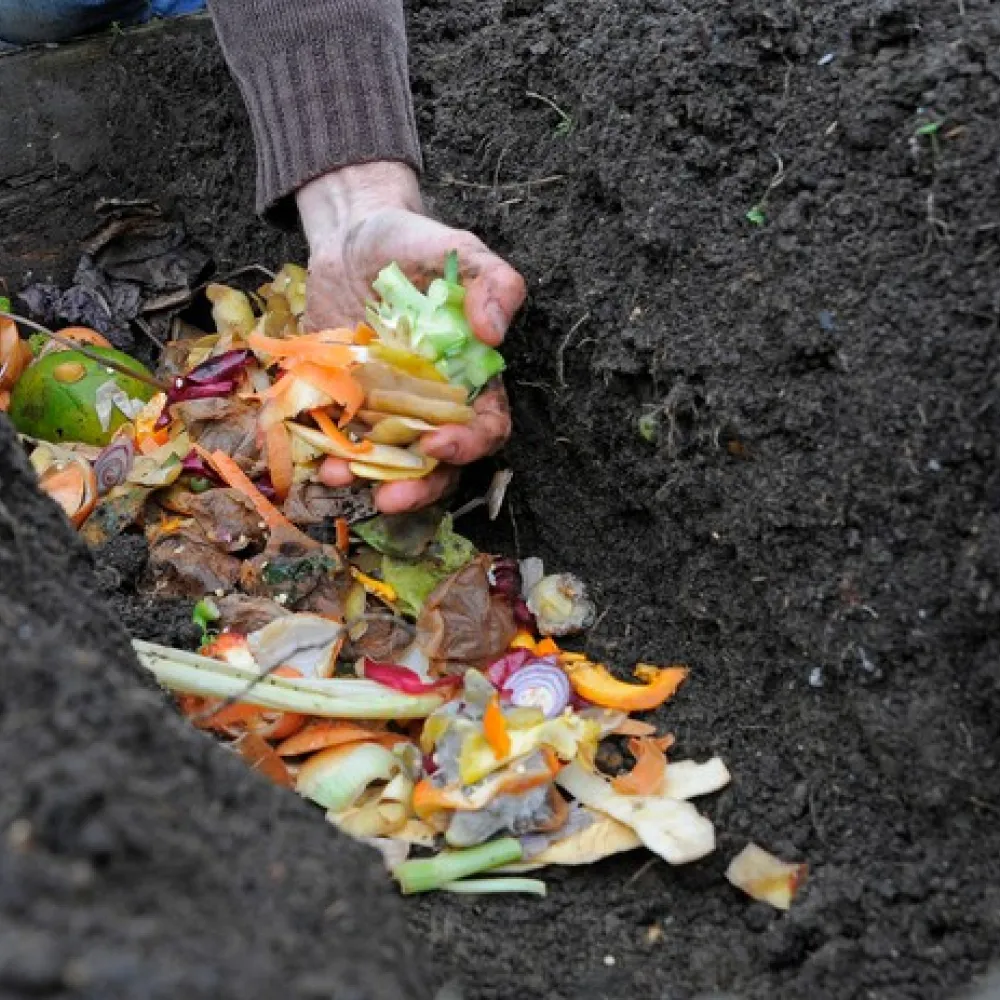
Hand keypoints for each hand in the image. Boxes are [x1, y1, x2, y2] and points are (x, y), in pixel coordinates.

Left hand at [295, 162, 523, 512]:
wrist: (349, 238)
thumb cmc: (410, 244)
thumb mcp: (454, 249)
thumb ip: (490, 280)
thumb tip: (493, 331)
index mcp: (469, 378)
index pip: (485, 426)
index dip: (469, 444)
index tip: (439, 443)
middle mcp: (431, 404)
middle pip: (437, 463)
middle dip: (417, 487)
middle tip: (389, 498)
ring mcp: (385, 410)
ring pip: (387, 462)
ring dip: (367, 479)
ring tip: (339, 477)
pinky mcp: (343, 405)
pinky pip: (340, 441)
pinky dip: (329, 455)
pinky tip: (315, 457)